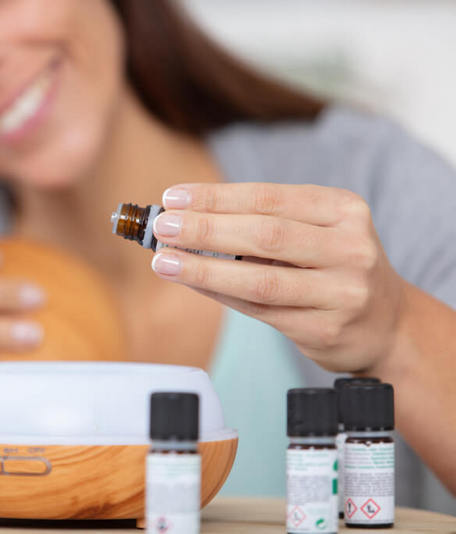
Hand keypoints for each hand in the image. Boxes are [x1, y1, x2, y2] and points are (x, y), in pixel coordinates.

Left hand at [150, 182, 404, 372]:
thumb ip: (262, 222)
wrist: (386, 324)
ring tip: (165, 260)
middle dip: (206, 229)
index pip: (269, 197)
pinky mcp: (325, 329)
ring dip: (204, 268)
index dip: (217, 197)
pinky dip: (220, 293)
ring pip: (259, 279)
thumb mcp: (318, 231)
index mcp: (343, 211)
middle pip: (265, 235)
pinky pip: (259, 310)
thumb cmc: (335, 267)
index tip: (174, 197)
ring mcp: (341, 292)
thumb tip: (186, 217)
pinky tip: (192, 282)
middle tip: (163, 227)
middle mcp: (350, 248)